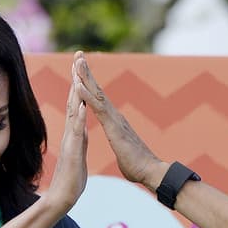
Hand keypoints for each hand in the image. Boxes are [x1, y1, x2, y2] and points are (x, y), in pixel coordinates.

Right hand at [45, 58, 89, 212]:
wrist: (63, 197)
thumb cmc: (71, 179)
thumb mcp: (78, 155)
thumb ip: (79, 141)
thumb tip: (81, 130)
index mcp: (75, 133)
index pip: (77, 104)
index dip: (79, 85)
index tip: (81, 67)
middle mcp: (71, 133)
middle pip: (73, 101)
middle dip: (76, 79)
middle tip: (78, 58)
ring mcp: (70, 141)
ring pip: (73, 112)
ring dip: (76, 93)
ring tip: (78, 74)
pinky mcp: (72, 151)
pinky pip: (77, 132)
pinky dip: (79, 118)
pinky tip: (82, 105)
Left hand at [72, 52, 165, 189]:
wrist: (150, 172)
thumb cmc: (137, 166)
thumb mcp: (124, 152)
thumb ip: (122, 146)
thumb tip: (126, 150)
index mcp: (114, 121)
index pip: (98, 99)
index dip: (89, 85)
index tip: (80, 71)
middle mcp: (115, 116)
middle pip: (97, 90)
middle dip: (86, 72)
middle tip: (78, 55)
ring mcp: (115, 119)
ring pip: (97, 93)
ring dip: (85, 77)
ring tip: (76, 62)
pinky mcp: (113, 126)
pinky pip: (97, 107)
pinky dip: (86, 95)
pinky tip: (77, 85)